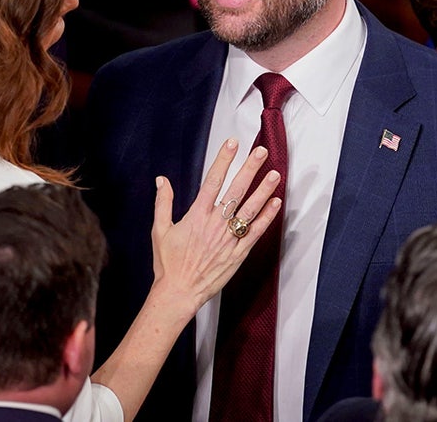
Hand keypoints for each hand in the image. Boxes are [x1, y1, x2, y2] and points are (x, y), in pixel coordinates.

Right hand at [150, 139, 282, 315]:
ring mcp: (228, 238)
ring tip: (275, 174)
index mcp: (196, 215)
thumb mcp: (159, 230)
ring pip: (249, 209)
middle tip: (261, 152)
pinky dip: (267, 218)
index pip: (213, 181)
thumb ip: (163, 202)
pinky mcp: (238, 253)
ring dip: (263, 190)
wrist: (178, 292)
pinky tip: (276, 204)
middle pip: (236, 190)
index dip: (223, 160)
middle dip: (249, 169)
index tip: (232, 143)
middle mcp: (215, 224)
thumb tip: (162, 180)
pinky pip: (255, 232)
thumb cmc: (168, 263)